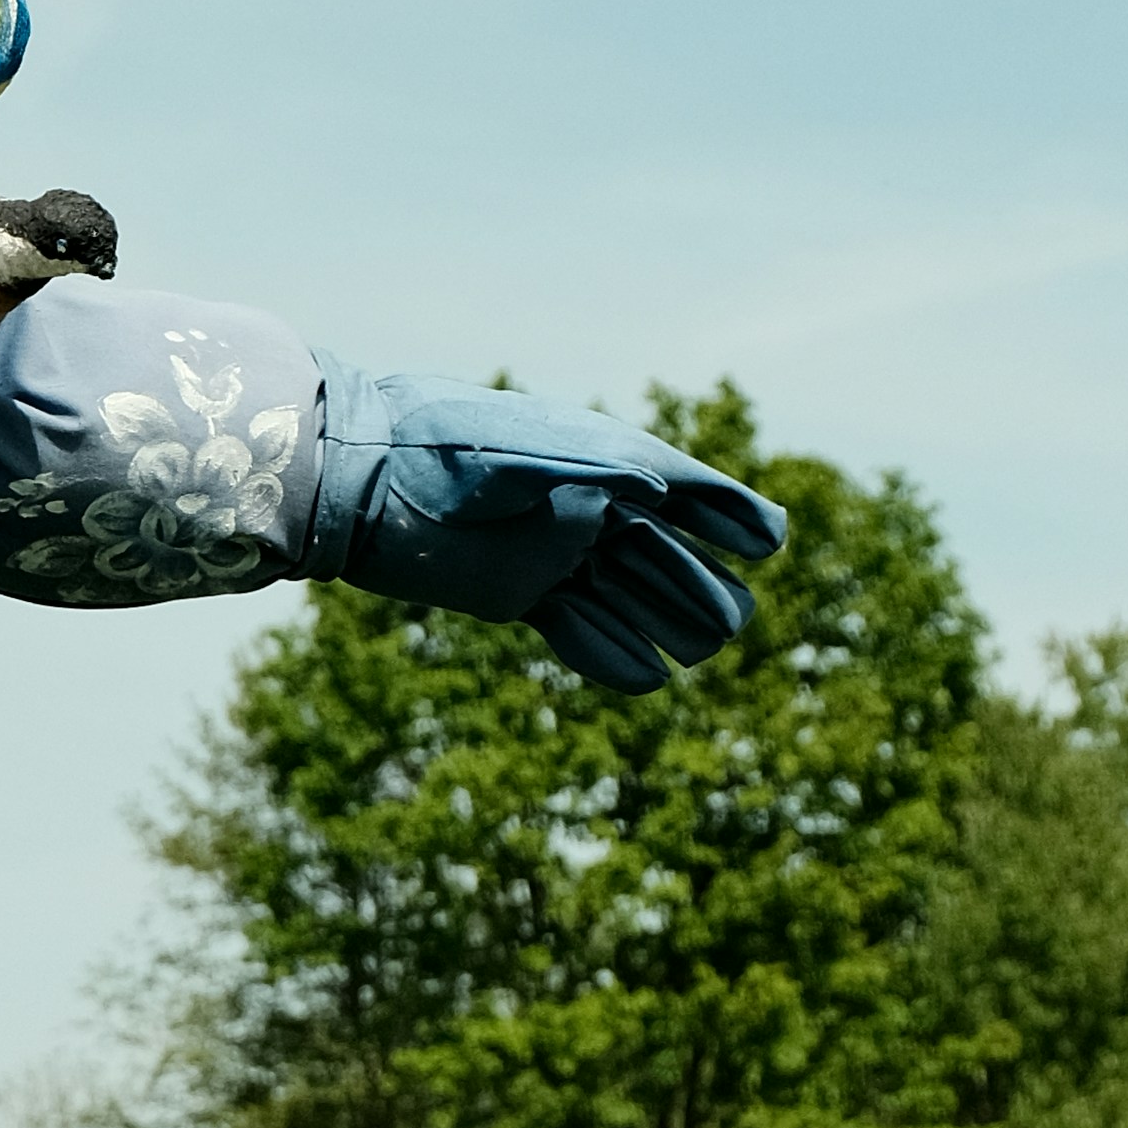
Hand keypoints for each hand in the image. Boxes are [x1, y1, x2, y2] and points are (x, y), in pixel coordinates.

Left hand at [321, 376, 785, 690]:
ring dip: (666, 621)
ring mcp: (555, 553)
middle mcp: (588, 507)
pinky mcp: (519, 592)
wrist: (357, 474)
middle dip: (700, 584)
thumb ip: (584, 471)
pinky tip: (647, 678)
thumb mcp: (510, 457)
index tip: (770, 541)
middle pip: (663, 552)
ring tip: (706, 650)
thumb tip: (657, 493)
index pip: (684, 489)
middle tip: (731, 622)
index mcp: (598, 459)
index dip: (729, 512)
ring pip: (629, 593)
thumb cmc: (433, 449)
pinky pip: (579, 626)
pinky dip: (610, 651)